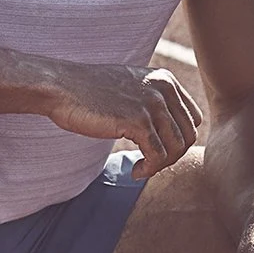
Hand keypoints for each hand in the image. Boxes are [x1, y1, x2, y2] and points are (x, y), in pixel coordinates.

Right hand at [43, 65, 203, 176]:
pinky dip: (149, 169)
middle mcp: (163, 89)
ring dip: (160, 165)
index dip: (178, 141)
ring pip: (176, 148)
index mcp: (165, 80)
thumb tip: (171, 132)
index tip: (157, 151)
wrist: (61, 87)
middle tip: (149, 164)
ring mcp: (151, 104)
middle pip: (188, 136)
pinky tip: (134, 171)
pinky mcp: (137, 122)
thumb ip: (152, 101)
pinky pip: (158, 156)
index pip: (192, 119)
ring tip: (141, 169)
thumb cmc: (90, 92)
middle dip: (171, 156)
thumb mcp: (130, 88)